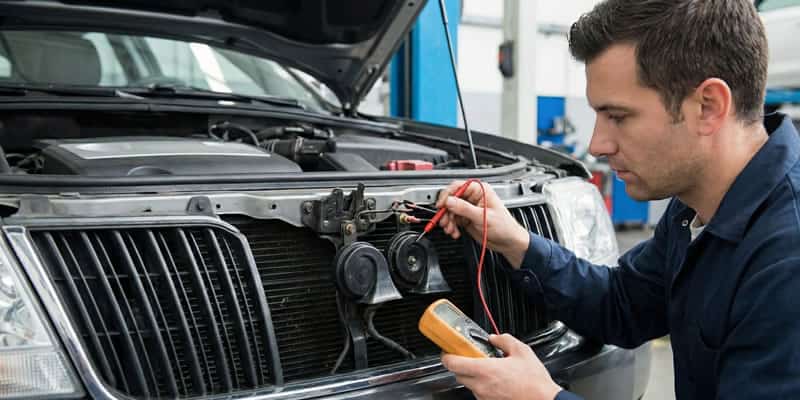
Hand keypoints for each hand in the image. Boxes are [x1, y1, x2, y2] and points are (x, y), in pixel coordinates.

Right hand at [436, 180, 529, 267]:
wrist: (508, 242)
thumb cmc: (504, 226)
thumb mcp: (483, 217)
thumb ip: (464, 208)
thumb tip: (449, 201)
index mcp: (480, 190)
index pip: (458, 186)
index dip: (447, 195)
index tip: (441, 205)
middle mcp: (473, 197)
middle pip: (451, 199)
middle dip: (446, 211)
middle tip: (444, 221)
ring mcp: (468, 208)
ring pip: (450, 210)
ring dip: (448, 221)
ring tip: (451, 229)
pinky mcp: (466, 218)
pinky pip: (453, 219)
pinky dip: (452, 226)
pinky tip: (455, 232)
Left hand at [441, 333, 561, 399]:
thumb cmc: (534, 382)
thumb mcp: (522, 351)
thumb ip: (504, 340)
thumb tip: (495, 338)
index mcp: (485, 370)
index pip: (452, 363)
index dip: (447, 355)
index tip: (449, 350)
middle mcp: (481, 386)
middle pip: (458, 374)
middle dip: (461, 365)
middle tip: (471, 357)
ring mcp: (484, 397)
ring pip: (469, 384)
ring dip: (473, 376)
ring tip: (489, 370)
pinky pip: (479, 393)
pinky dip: (483, 386)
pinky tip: (497, 381)